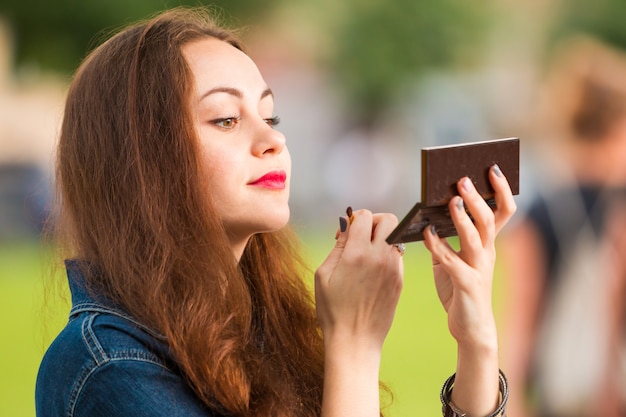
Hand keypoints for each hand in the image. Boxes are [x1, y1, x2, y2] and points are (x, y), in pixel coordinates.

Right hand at [315, 209, 403, 351]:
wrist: (355, 340)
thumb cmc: (333, 310)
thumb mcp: (324, 274)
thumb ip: (338, 246)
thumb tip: (346, 225)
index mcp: (357, 253)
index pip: (365, 216)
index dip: (352, 219)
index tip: (344, 232)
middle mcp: (380, 257)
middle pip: (388, 219)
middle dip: (374, 221)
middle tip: (361, 235)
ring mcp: (394, 268)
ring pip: (396, 236)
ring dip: (382, 237)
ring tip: (365, 253)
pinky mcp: (400, 280)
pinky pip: (397, 255)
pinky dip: (386, 253)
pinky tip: (372, 268)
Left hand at [423, 165, 516, 347]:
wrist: (469, 327)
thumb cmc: (459, 289)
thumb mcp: (452, 259)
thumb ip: (445, 238)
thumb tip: (429, 214)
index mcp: (488, 244)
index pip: (502, 212)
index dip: (500, 190)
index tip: (493, 169)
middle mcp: (488, 253)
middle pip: (488, 219)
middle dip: (477, 198)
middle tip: (464, 179)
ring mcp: (480, 268)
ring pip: (476, 236)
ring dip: (462, 216)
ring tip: (451, 200)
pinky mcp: (467, 284)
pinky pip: (452, 260)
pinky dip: (438, 244)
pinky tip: (426, 233)